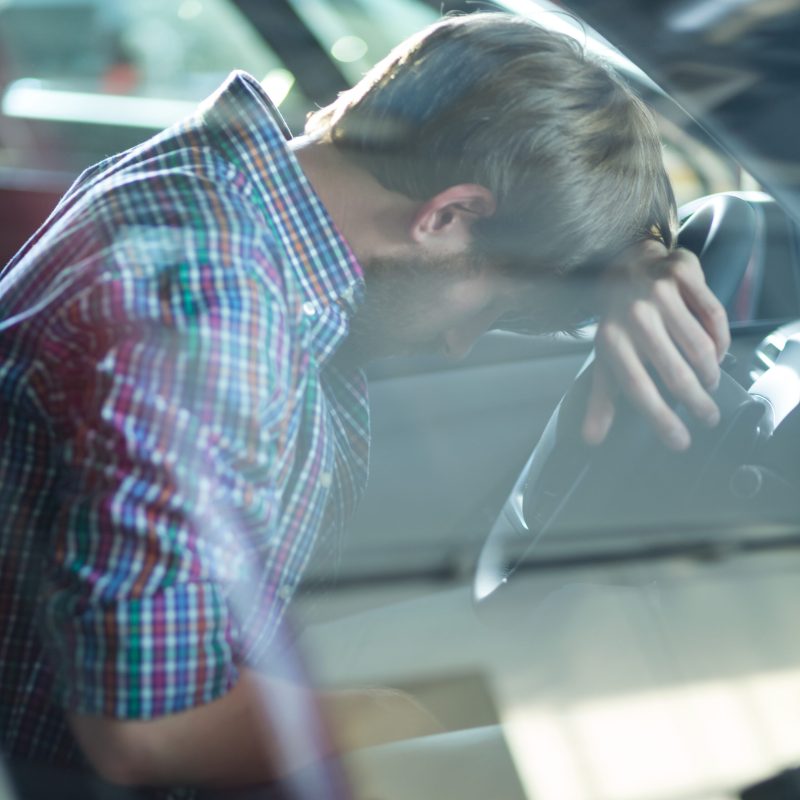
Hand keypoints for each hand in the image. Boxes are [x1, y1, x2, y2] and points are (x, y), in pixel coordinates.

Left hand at [583, 239, 729, 450]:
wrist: (627, 263)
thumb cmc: (619, 322)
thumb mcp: (606, 358)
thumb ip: (601, 399)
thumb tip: (591, 439)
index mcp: (611, 341)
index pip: (637, 388)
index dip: (660, 418)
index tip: (680, 443)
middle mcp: (634, 317)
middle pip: (674, 373)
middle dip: (696, 404)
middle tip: (708, 419)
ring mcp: (659, 293)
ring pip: (700, 347)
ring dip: (710, 373)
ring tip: (709, 384)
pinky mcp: (683, 274)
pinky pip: (714, 316)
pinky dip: (720, 340)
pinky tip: (717, 353)